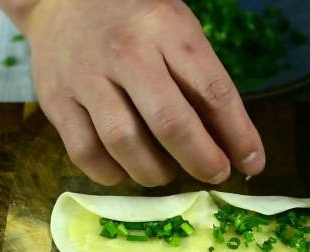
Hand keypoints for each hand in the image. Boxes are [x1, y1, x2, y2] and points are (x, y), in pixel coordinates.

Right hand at [4, 0, 264, 185]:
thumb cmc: (135, 20)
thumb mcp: (177, 30)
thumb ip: (201, 81)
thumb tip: (231, 142)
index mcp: (167, 29)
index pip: (212, 90)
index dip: (238, 134)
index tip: (253, 162)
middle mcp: (127, 52)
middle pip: (169, 122)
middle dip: (201, 159)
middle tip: (215, 174)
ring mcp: (86, 77)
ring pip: (124, 142)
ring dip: (154, 171)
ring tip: (166, 173)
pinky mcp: (56, 100)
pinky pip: (85, 152)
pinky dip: (110, 174)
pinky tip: (125, 170)